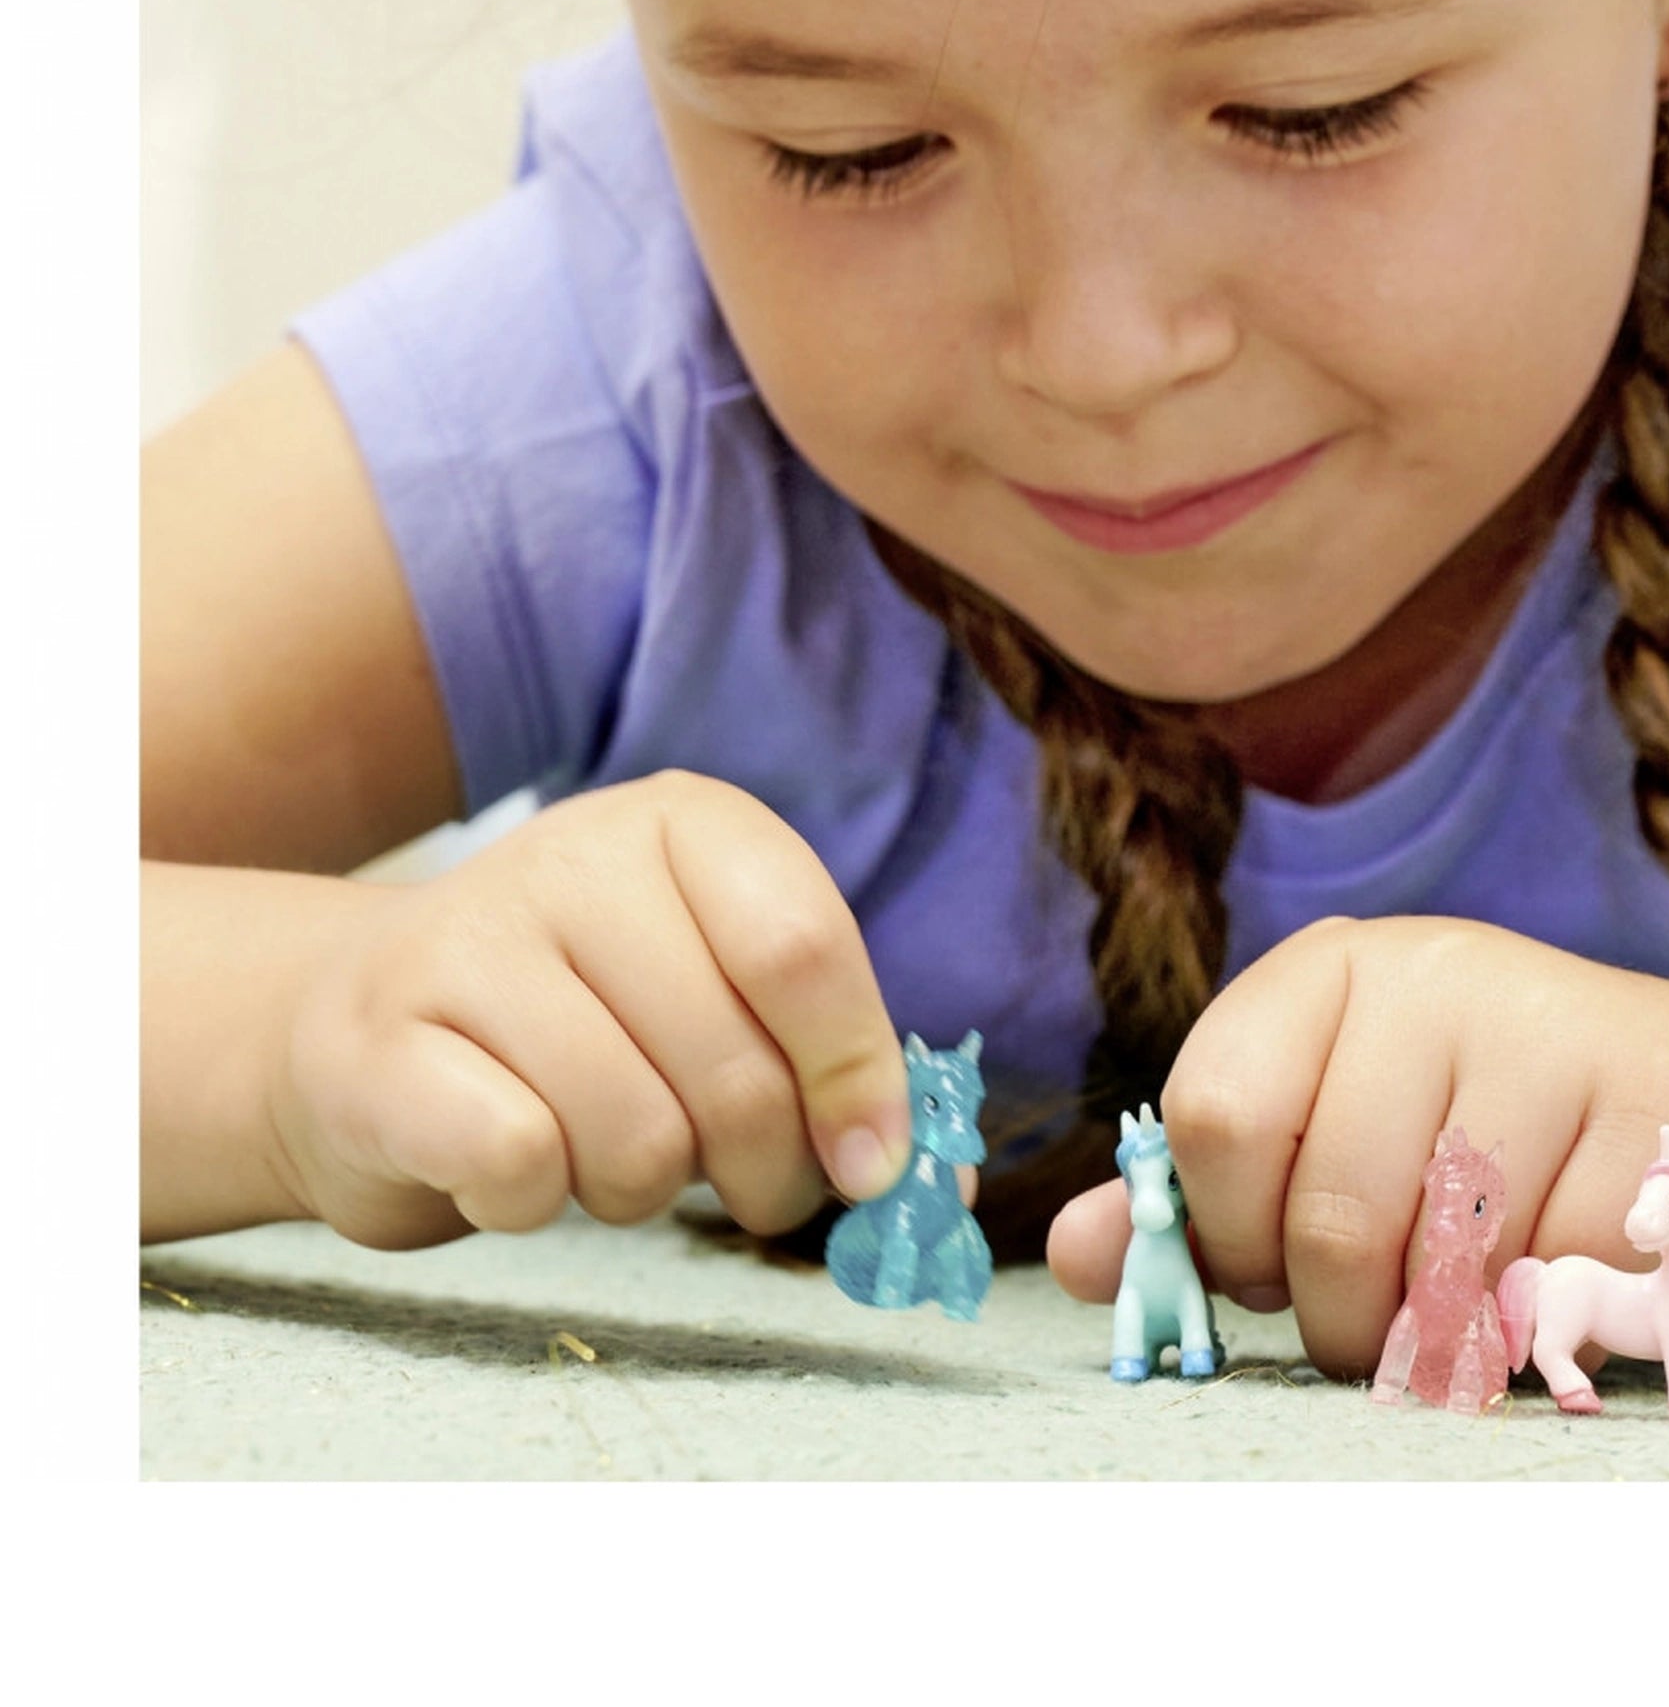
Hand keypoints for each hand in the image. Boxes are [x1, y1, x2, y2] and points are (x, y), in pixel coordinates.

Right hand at [267, 771, 908, 1248]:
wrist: (361, 1019)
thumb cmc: (589, 1022)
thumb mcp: (723, 1003)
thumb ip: (836, 1073)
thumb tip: (947, 1180)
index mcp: (688, 824)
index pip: (805, 949)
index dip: (855, 1077)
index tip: (868, 1167)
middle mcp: (577, 855)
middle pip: (734, 1067)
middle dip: (761, 1168)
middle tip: (738, 1184)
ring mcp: (468, 938)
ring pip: (633, 1135)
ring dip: (639, 1189)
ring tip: (604, 1152)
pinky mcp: (380, 1041)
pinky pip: (519, 1163)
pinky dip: (534, 1203)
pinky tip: (511, 1162)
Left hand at [1044, 914, 1668, 1376]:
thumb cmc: (1496, 1143)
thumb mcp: (1341, 1141)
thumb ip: (1208, 1199)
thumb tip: (1081, 1250)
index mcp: (1329, 973)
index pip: (1214, 1114)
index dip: (1230, 1230)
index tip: (1271, 1264)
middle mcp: (1429, 971)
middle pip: (1325, 1214)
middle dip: (1344, 1314)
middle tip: (1386, 1312)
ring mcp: (1543, 1028)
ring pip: (1438, 1262)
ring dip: (1448, 1333)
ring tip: (1475, 1295)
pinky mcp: (1649, 1104)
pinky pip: (1555, 1282)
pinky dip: (1551, 1322)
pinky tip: (1575, 1273)